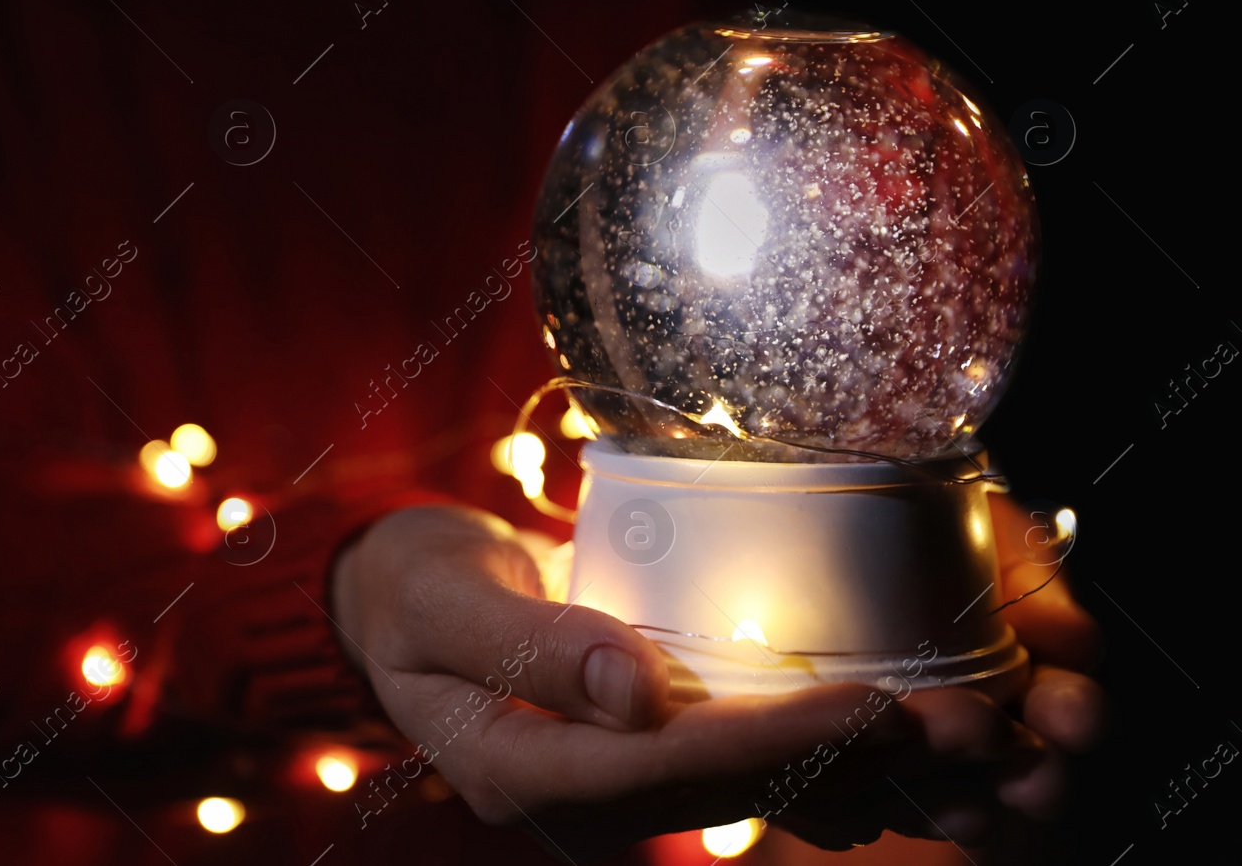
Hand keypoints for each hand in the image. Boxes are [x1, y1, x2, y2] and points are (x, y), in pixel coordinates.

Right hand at [330, 504, 1058, 857]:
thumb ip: (527, 644)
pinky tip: (911, 751)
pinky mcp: (651, 756)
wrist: (408, 600)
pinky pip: (753, 770)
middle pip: (739, 790)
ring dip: (872, 772)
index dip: (777, 741)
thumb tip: (633, 691)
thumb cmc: (414, 588)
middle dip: (856, 762)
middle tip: (972, 727)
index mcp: (521, 770)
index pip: (669, 763)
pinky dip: (834, 763)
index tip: (874, 705)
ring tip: (977, 741)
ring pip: (763, 792)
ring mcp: (620, 786)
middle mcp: (583, 797)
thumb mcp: (443, 601)